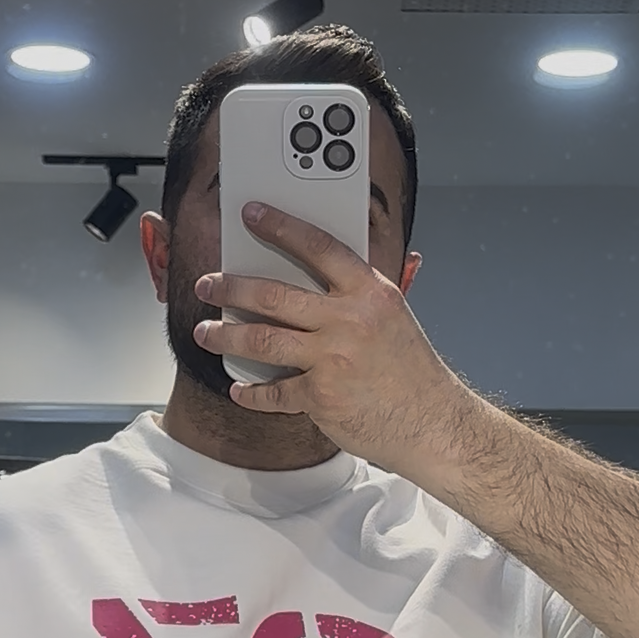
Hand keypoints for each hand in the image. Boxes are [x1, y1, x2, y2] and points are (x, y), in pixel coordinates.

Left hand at [193, 202, 465, 478]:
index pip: (318, 247)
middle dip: (232, 287)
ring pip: (263, 339)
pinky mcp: (321, 396)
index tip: (252, 214)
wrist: (432, 422)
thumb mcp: (390, 317)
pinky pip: (274, 391)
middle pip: (275, 295)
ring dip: (226, 336)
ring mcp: (333, 358)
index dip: (281, 226)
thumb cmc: (410, 371)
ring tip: (206, 332)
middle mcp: (350, 320)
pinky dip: (252, 393)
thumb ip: (353, 296)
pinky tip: (239, 390)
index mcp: (369, 292)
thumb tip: (304, 278)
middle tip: (208, 284)